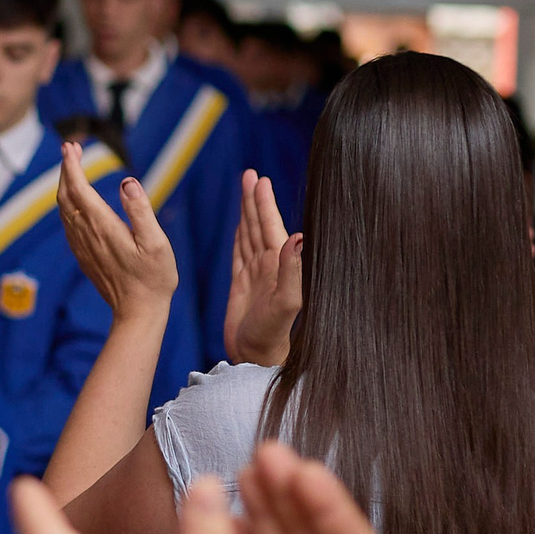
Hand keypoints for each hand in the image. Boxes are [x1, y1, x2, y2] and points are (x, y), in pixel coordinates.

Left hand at [58, 142, 178, 322]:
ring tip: (71, 167)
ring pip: (64, 209)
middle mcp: (86, 234)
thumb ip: (140, 211)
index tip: (69, 146)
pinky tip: (74, 201)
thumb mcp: (156, 243)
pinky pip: (68, 224)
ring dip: (65, 185)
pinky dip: (66, 204)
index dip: (71, 166)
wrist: (138, 313)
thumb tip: (126, 182)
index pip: (78, 189)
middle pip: (66, 195)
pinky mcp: (84, 255)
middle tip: (69, 148)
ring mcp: (82, 246)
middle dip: (65, 170)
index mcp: (102, 226)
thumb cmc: (154, 278)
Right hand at [225, 170, 303, 365]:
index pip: (270, 227)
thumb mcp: (286, 303)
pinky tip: (239, 223)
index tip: (260, 180)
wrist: (256, 358)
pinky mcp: (242, 284)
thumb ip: (292, 270)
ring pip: (248, 234)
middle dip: (254, 200)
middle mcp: (269, 265)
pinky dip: (238, 234)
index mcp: (279, 266)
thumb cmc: (273, 336)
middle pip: (259, 224)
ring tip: (244, 188)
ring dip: (246, 211)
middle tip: (250, 175)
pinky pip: (238, 251)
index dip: (264, 204)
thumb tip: (296, 236)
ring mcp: (256, 273)